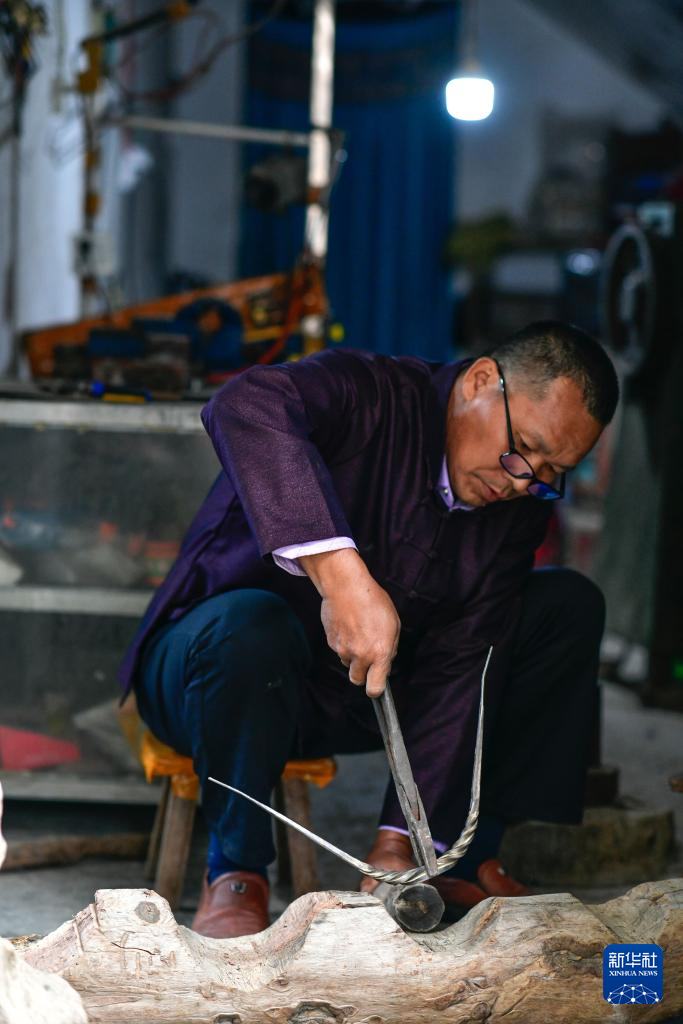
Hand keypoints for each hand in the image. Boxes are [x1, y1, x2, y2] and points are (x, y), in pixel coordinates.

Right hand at [298, 548, 399, 696]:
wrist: (346, 586)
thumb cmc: (373, 601)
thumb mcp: (394, 623)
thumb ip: (391, 647)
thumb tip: (386, 660)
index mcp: (379, 653)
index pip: (375, 688)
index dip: (376, 689)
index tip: (377, 684)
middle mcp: (360, 655)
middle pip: (357, 680)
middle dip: (363, 673)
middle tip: (367, 657)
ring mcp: (343, 649)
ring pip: (347, 663)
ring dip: (353, 655)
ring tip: (358, 633)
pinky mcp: (330, 641)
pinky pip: (338, 649)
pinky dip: (343, 643)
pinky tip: (348, 626)